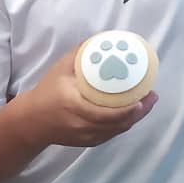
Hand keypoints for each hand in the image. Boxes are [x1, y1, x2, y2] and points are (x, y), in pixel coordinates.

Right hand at [18, 40, 157, 148]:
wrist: (31, 121)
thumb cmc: (47, 91)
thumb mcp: (61, 69)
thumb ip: (81, 54)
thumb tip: (105, 40)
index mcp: (73, 105)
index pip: (104, 113)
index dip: (126, 111)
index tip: (141, 99)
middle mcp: (81, 124)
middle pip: (115, 124)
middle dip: (138, 113)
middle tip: (151, 97)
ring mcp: (85, 136)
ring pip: (115, 131)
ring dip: (134, 119)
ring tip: (147, 104)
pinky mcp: (87, 142)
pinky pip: (110, 135)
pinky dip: (123, 125)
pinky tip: (132, 114)